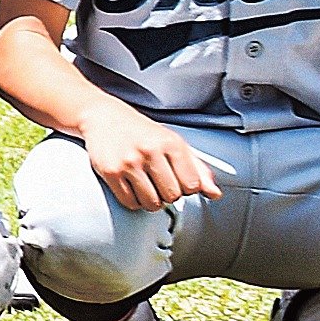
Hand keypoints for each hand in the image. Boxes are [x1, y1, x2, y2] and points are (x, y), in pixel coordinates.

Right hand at [80, 99, 218, 214]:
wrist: (103, 117)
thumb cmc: (142, 133)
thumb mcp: (174, 144)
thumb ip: (197, 169)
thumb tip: (215, 194)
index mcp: (171, 143)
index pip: (192, 185)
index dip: (186, 188)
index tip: (177, 180)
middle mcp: (151, 151)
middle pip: (172, 196)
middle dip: (167, 194)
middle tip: (158, 181)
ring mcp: (129, 162)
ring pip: (152, 203)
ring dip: (150, 200)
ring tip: (145, 185)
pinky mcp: (111, 171)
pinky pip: (130, 202)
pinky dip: (133, 201)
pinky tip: (131, 186)